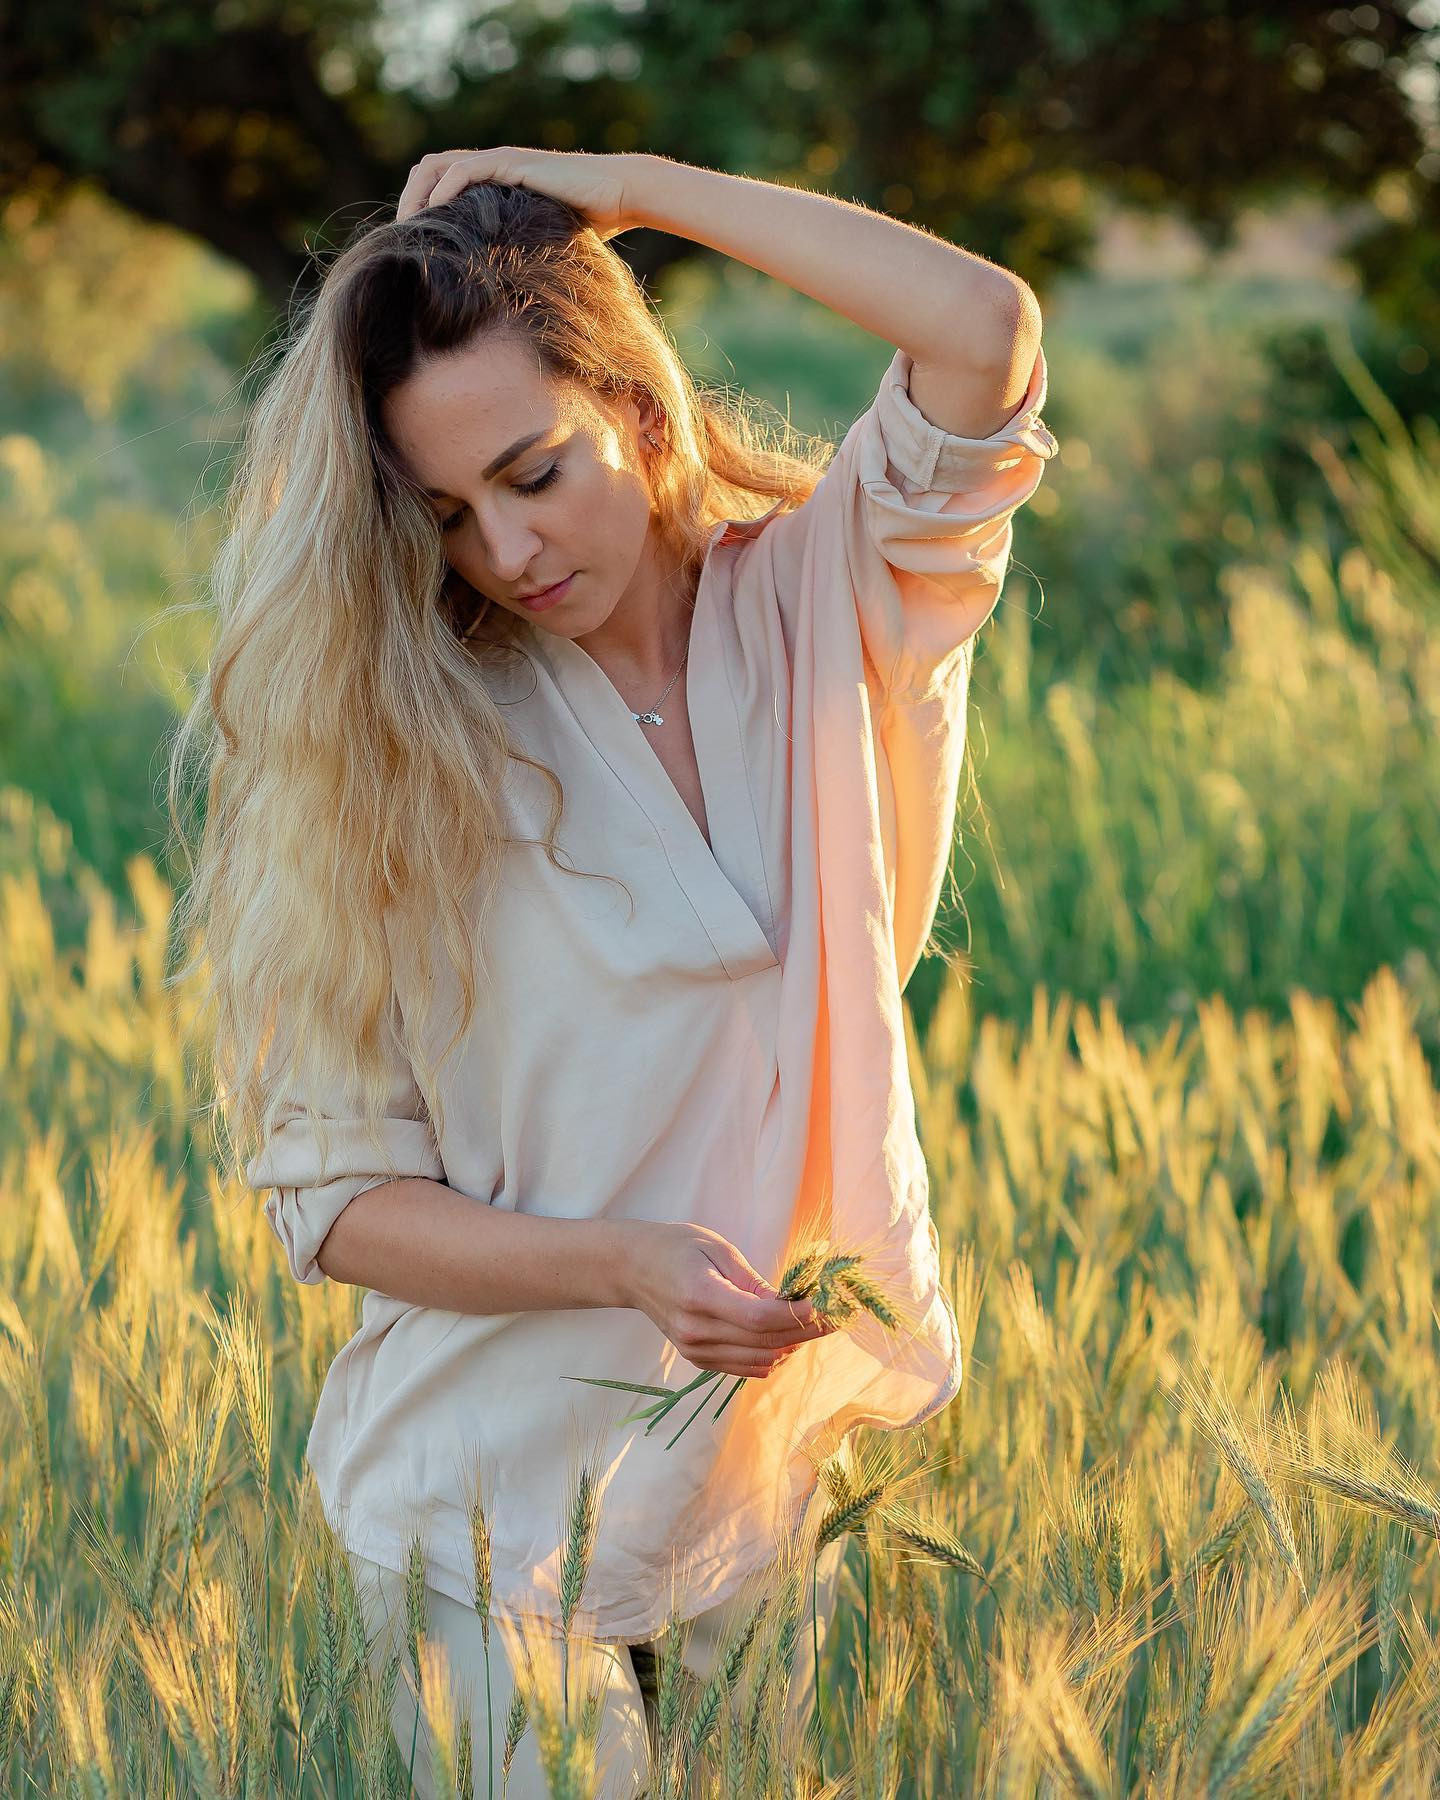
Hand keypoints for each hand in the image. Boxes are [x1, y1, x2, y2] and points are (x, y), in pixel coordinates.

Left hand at [395, 147, 645, 239]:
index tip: (412, 245)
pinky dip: (443, 191)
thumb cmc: (588, 225)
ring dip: (417, 197)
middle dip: (408, 202)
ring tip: (410, 230)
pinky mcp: (511, 165)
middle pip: (427, 170)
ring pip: (437, 166)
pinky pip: (463, 171)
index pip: (438, 182)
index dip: (418, 208)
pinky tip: (436, 217)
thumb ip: (515, 255)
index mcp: (492, 183)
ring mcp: (499, 163)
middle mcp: (489, 167)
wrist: (617, 196)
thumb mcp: (540, 243)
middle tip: (401, 240)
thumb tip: (497, 304)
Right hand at [621, 1221, 836, 1378]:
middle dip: (807, 1331)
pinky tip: (787, 1336)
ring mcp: (696, 1351)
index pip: (759, 1319)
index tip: (828, 1306)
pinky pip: (747, 1367)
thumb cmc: (676, 1248)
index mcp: (699, 1295)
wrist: (632, 1269)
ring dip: (794, 1346)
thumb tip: (792, 1305)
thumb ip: (754, 1282)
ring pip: (761, 1360)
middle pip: (765, 1342)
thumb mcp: (717, 1249)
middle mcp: (696, 1331)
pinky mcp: (699, 1361)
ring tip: (815, 1323)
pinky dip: (773, 1355)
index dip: (799, 1316)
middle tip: (836, 1315)